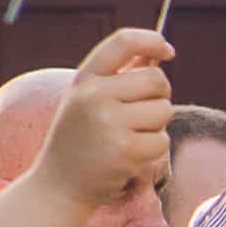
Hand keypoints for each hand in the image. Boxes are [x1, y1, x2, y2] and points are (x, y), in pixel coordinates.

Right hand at [41, 28, 181, 210]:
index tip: (168, 49)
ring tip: (127, 139)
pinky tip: (128, 157)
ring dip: (155, 127)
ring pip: (164, 111)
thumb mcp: (89, 101)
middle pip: (157, 80)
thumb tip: (157, 53)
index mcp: (84, 80)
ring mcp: (109, 122)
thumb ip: (121, 77)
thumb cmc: (79, 140)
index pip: (123, 43)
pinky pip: (162, 141)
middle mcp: (93, 96)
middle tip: (139, 116)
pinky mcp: (125, 150)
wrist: (57, 186)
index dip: (151, 40)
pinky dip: (153, 151)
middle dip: (159, 97)